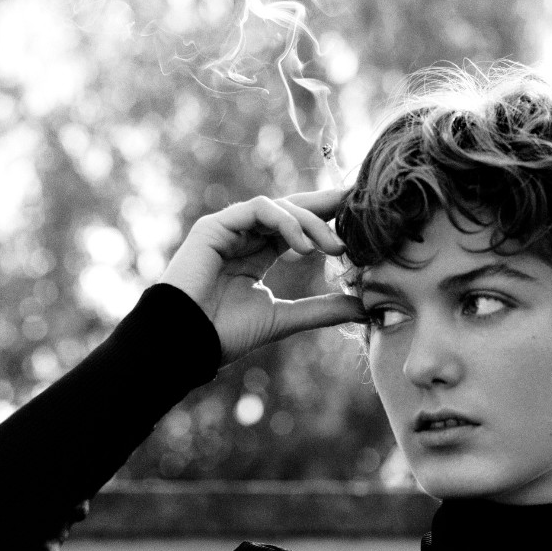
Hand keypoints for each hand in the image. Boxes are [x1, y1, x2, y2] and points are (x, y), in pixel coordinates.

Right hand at [158, 189, 366, 365]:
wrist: (186, 342)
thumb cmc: (226, 333)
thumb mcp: (285, 318)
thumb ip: (322, 310)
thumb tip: (365, 309)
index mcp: (258, 254)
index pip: (299, 228)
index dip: (329, 222)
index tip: (362, 224)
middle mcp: (245, 236)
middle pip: (292, 209)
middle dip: (328, 208)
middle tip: (360, 215)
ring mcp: (228, 228)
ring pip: (280, 207)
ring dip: (312, 223)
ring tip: (335, 248)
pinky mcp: (215, 226)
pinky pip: (257, 209)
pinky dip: (285, 222)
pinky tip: (303, 247)